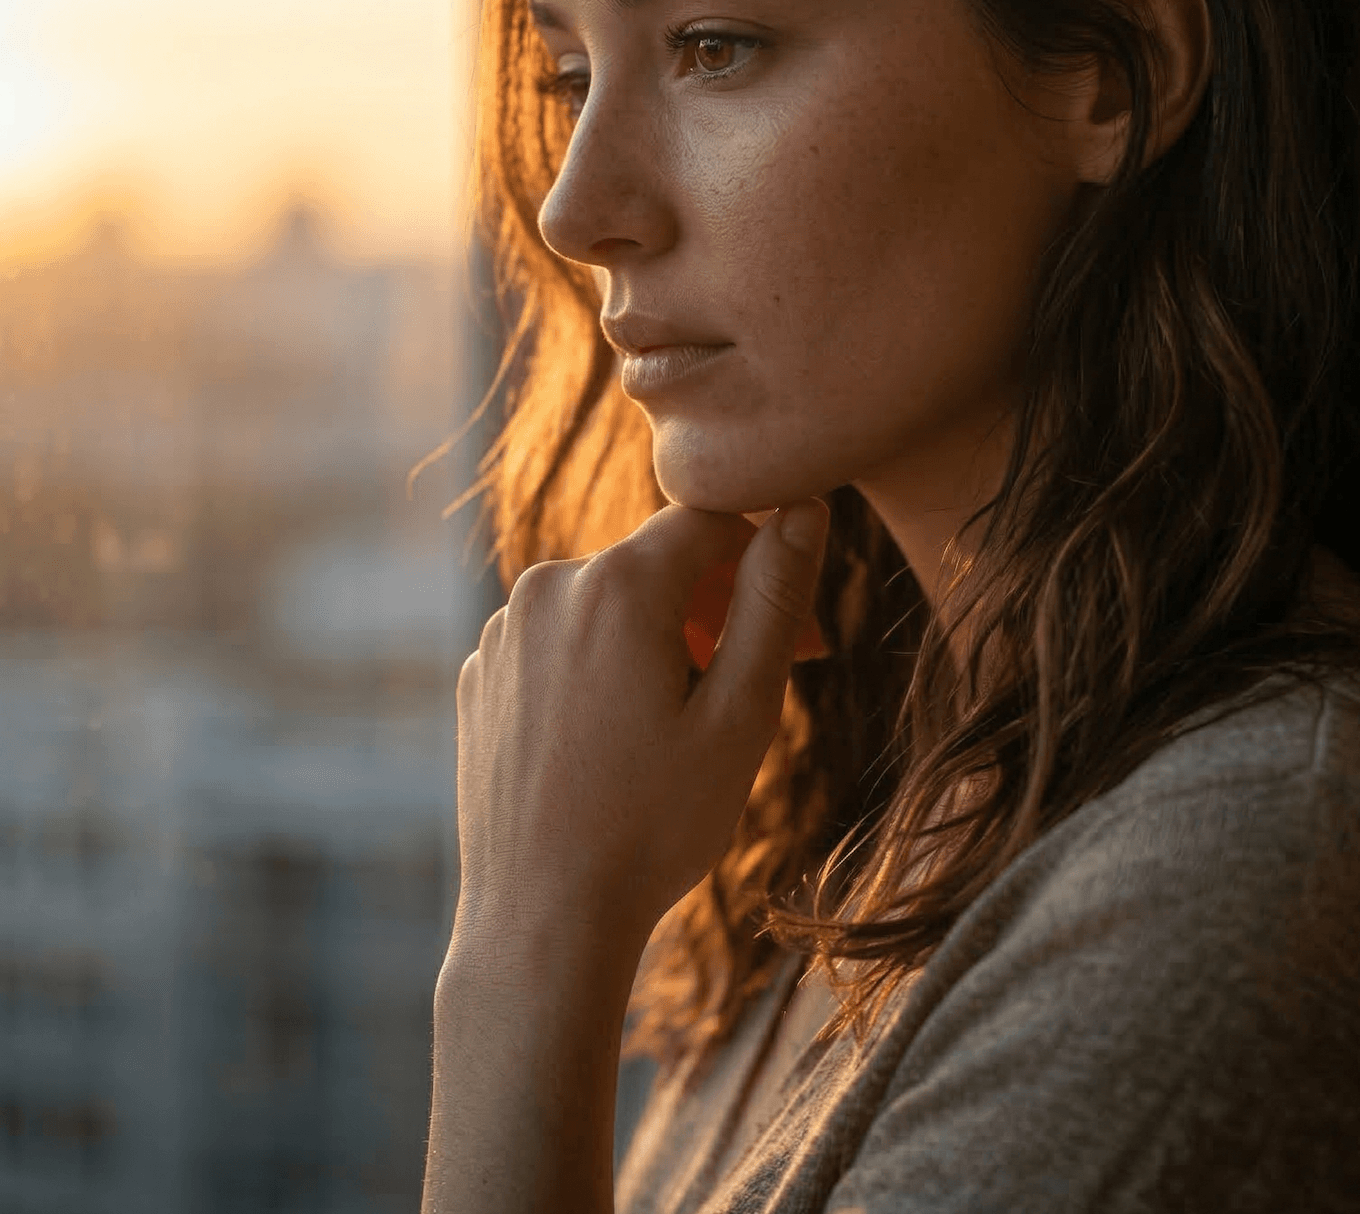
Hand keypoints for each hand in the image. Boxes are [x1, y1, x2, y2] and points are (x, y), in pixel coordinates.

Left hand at [448, 497, 830, 974]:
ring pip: (610, 602)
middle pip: (658, 562)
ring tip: (689, 724)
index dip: (765, 558)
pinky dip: (604, 666)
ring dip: (660, 638)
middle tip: (764, 686)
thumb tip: (805, 509)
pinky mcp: (482, 674)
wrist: (540, 922)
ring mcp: (504, 631)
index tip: (798, 630)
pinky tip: (623, 741)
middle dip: (718, 609)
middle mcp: (548, 586)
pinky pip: (562, 641)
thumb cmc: (653, 825)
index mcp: (616, 584)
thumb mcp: (741, 714)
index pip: (710, 518)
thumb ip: (774, 599)